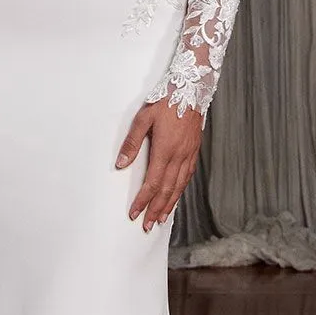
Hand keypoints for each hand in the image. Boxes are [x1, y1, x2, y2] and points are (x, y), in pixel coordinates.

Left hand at [115, 96, 202, 230]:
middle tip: (147, 226)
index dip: (143, 200)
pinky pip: (187, 177)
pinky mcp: (194, 151)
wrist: (192, 88)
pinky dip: (180, 191)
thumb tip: (121, 164)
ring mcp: (188, 154)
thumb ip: (132, 142)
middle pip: (166, 190)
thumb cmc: (165, 101)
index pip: (152, 183)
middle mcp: (179, 156)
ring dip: (169, 205)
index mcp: (165, 149)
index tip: (134, 213)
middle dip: (155, 210)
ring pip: (178, 186)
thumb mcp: (143, 118)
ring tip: (160, 219)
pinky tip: (175, 196)